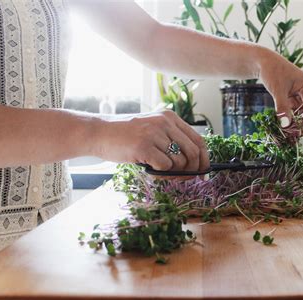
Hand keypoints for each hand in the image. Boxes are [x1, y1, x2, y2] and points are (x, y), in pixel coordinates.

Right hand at [93, 110, 209, 172]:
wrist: (98, 133)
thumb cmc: (126, 136)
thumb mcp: (153, 130)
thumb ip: (172, 140)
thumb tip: (195, 164)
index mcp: (170, 117)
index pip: (199, 140)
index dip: (204, 159)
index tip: (203, 172)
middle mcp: (165, 122)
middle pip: (193, 153)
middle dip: (192, 170)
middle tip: (184, 179)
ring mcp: (155, 134)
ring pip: (179, 162)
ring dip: (173, 173)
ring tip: (159, 171)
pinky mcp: (144, 147)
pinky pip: (165, 167)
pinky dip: (160, 173)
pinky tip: (149, 168)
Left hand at [258, 49, 302, 136]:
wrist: (265, 64)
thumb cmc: (273, 71)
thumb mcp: (277, 90)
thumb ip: (282, 107)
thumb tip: (285, 125)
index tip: (296, 131)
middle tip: (295, 136)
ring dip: (299, 126)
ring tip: (288, 134)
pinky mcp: (296, 101)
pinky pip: (298, 115)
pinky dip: (293, 122)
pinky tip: (285, 128)